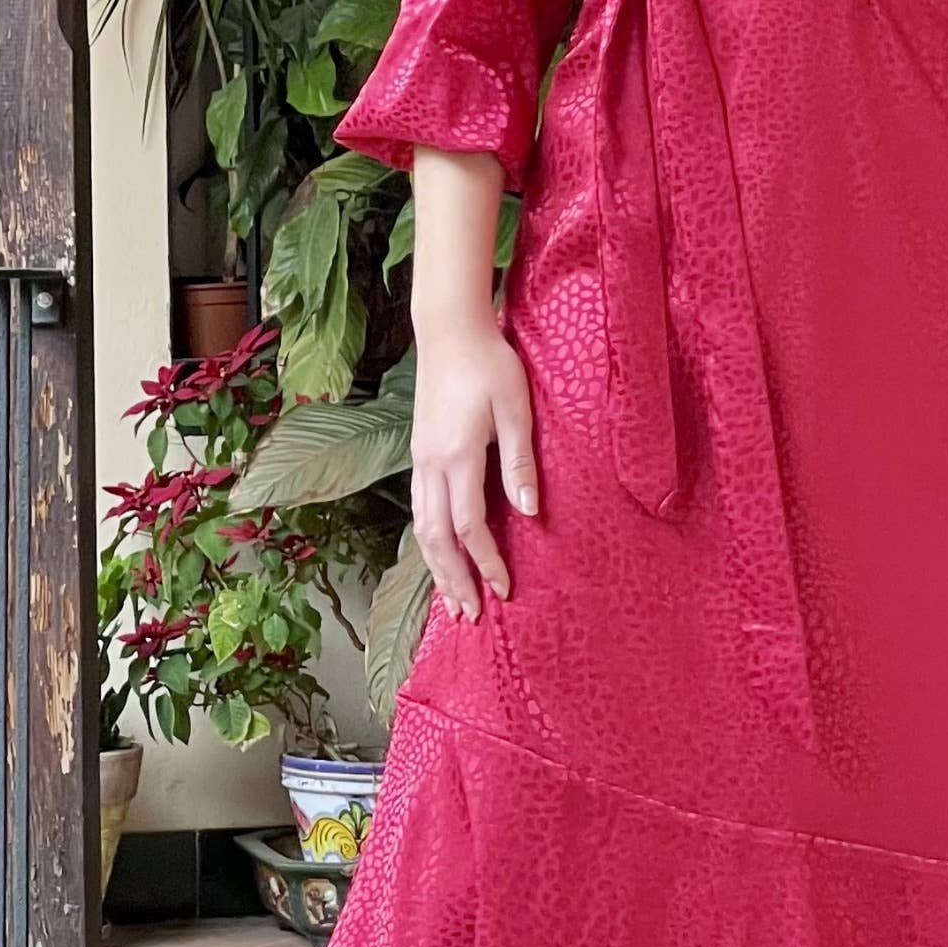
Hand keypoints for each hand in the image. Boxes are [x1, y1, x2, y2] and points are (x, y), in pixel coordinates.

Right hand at [410, 321, 540, 620]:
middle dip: (453, 580)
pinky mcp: (419, 453)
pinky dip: (428, 541)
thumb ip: (520, 460)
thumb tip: (529, 511)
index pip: (469, 526)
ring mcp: (420, 460)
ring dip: (436, 567)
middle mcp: (431, 465)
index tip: (504, 588)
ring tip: (451, 599)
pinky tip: (438, 554)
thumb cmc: (489, 364)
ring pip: (421, 527)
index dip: (486, 561)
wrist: (449, 331)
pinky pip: (418, 510)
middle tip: (470, 615)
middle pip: (436, 538)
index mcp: (457, 456)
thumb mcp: (516, 407)